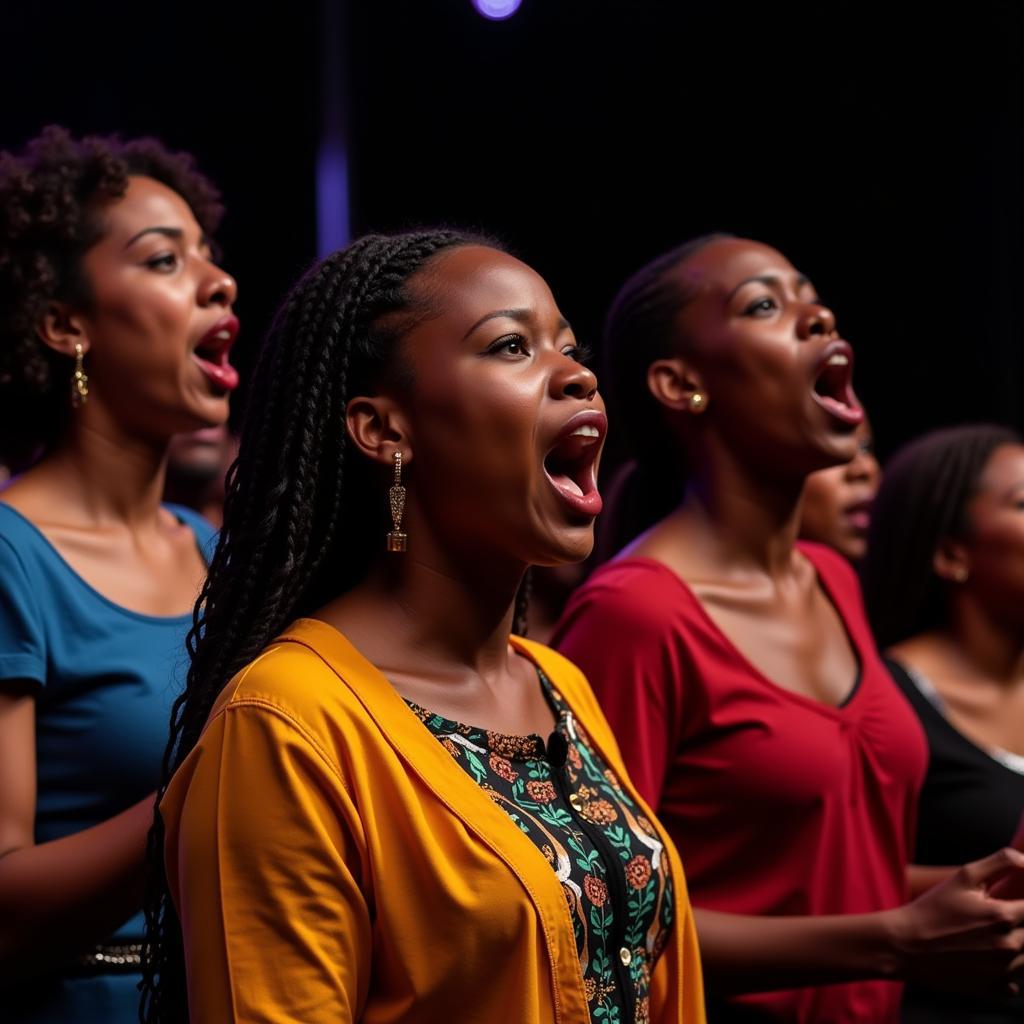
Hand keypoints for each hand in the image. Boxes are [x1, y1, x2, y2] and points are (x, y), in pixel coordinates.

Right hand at [889, 848, 1023, 995]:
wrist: (905, 945)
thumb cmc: (932, 908)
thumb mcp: (963, 876)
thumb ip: (1000, 862)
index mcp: (1003, 916)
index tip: (1012, 902)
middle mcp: (1009, 946)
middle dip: (1019, 923)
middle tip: (991, 917)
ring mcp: (1003, 972)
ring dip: (1017, 947)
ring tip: (988, 935)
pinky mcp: (994, 989)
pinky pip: (1016, 984)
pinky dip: (1009, 972)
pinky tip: (988, 959)